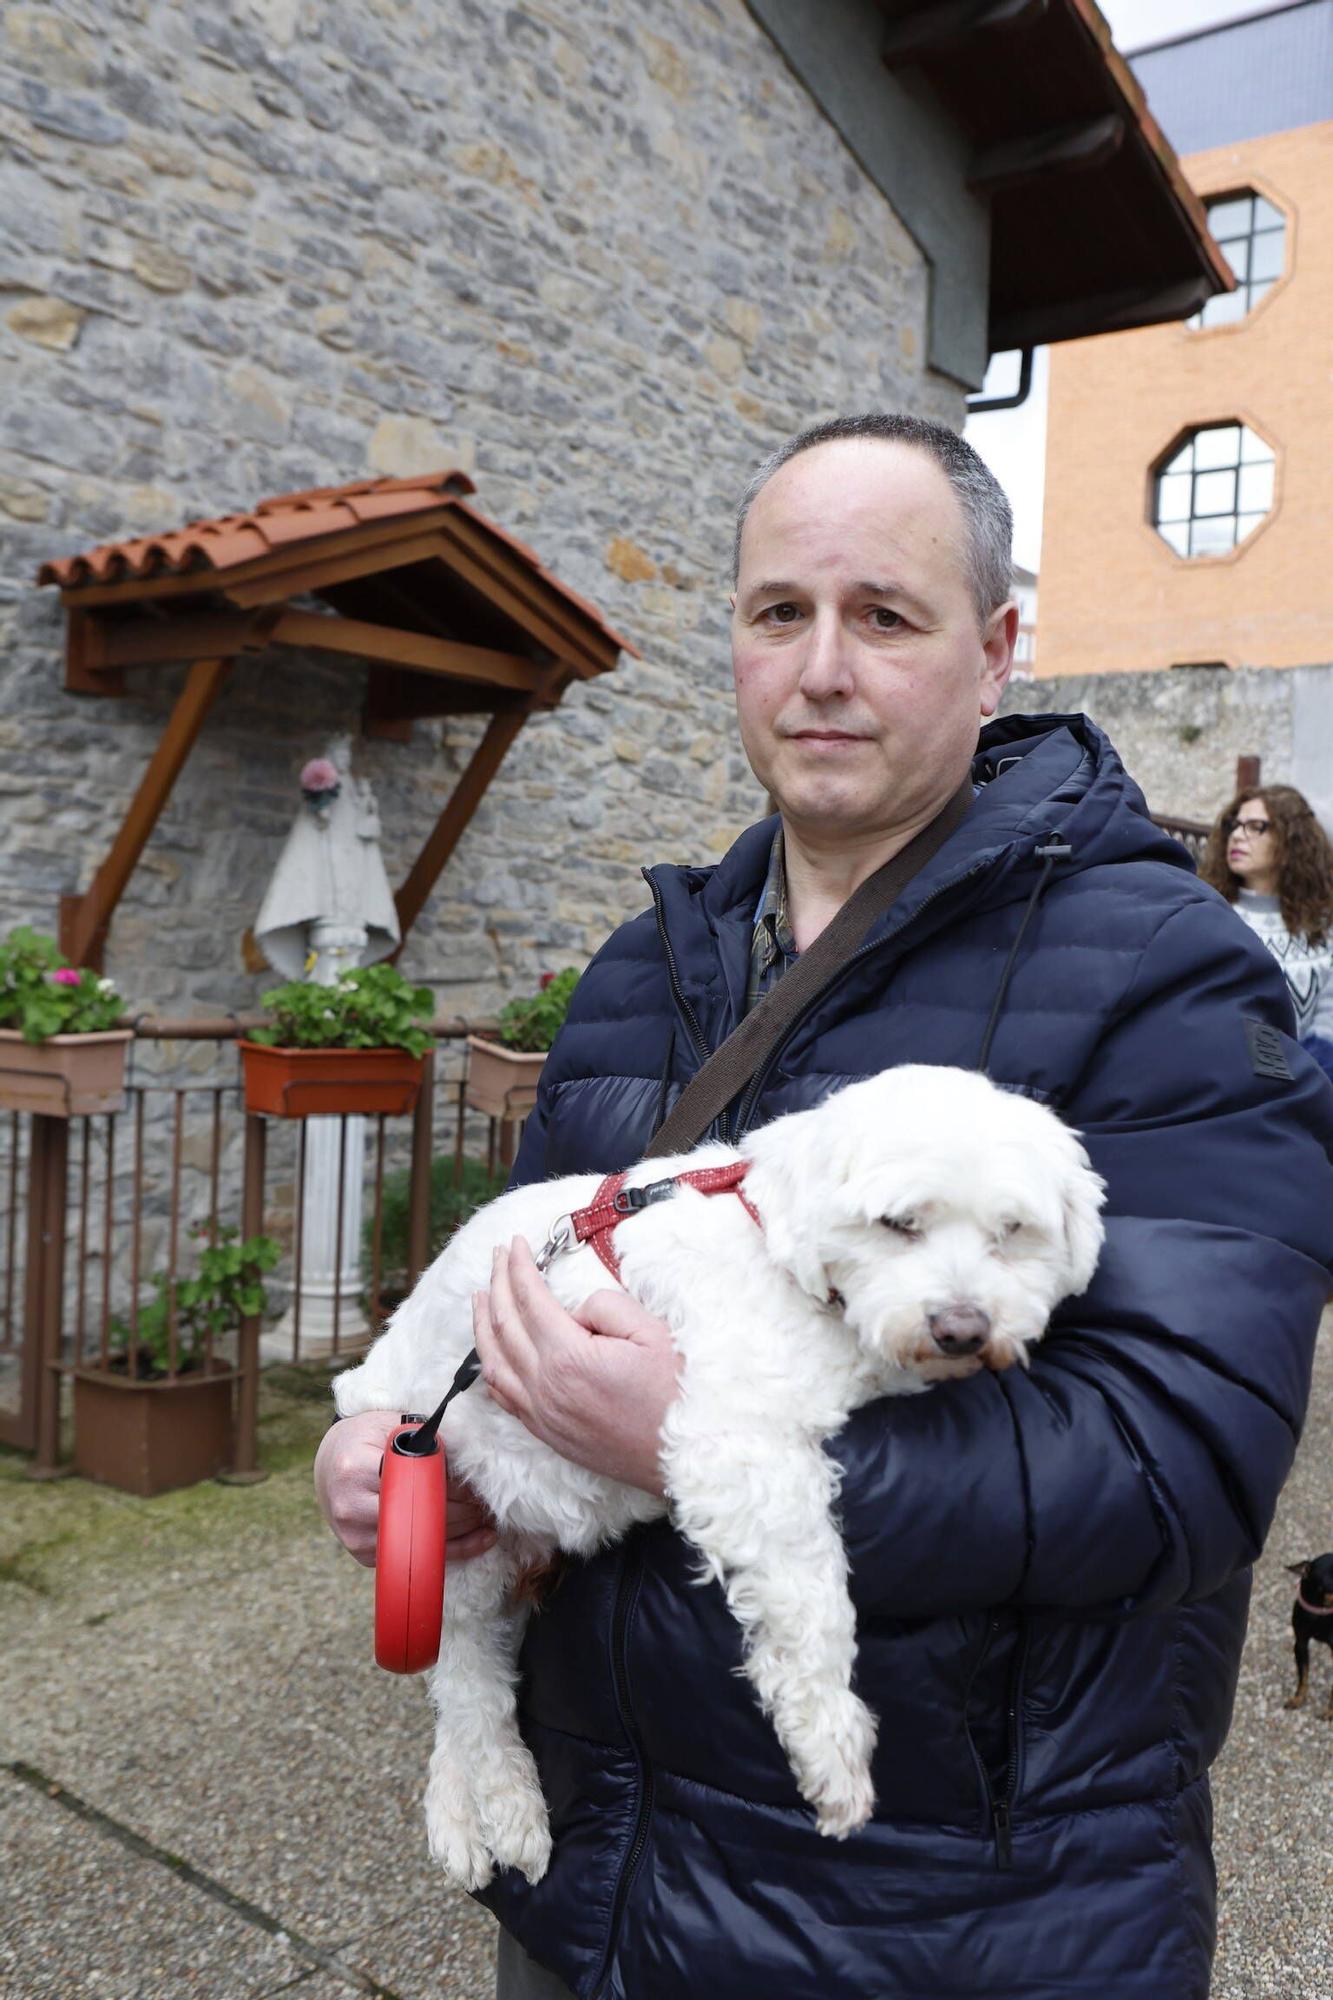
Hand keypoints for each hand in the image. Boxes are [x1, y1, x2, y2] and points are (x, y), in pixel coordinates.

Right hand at [313, 1407, 496, 1566]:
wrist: (330, 1462)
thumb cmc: (367, 1437)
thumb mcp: (392, 1424)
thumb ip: (425, 1439)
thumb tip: (469, 1462)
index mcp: (355, 1469)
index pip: (416, 1486)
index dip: (451, 1488)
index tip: (474, 1485)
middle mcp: (351, 1508)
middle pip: (420, 1519)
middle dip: (462, 1512)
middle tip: (485, 1501)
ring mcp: (355, 1537)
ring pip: (421, 1544)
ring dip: (461, 1533)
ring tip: (484, 1517)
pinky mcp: (364, 1556)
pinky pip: (414, 1559)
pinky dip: (449, 1550)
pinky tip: (477, 1539)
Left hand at [473, 1236, 678, 1494]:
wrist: (685, 1455)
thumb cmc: (675, 1393)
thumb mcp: (650, 1332)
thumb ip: (604, 1307)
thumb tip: (575, 1311)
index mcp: (568, 1357)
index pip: (529, 1299)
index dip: (518, 1266)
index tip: (515, 1243)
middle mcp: (544, 1387)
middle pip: (504, 1325)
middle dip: (496, 1283)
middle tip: (495, 1255)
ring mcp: (541, 1414)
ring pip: (493, 1361)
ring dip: (482, 1323)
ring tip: (480, 1295)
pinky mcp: (546, 1433)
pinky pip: (502, 1396)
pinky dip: (488, 1366)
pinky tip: (489, 1352)